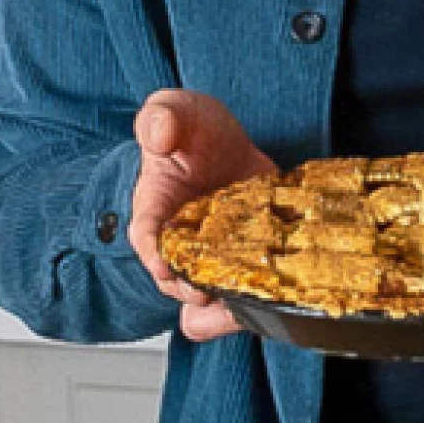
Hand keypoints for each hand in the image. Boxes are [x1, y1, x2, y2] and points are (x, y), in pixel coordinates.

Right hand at [126, 89, 276, 342]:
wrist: (224, 139)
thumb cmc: (189, 129)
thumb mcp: (172, 110)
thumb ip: (161, 118)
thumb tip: (160, 134)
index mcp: (154, 210)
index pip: (147, 238)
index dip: (155, 255)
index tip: (166, 265)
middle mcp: (182, 242)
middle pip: (179, 282)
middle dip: (194, 291)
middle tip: (212, 294)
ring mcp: (216, 254)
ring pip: (212, 297)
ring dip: (225, 310)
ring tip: (243, 312)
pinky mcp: (250, 256)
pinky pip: (249, 289)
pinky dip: (260, 301)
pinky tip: (277, 301)